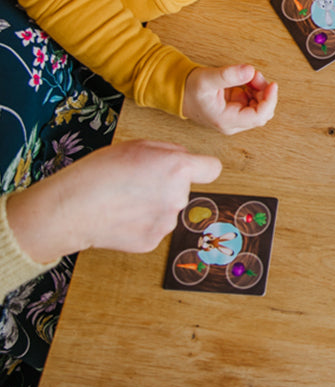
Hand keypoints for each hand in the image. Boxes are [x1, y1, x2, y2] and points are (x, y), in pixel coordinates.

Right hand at [5, 140, 221, 262]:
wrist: (70, 209)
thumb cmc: (99, 172)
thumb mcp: (138, 145)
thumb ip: (169, 151)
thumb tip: (184, 160)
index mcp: (179, 168)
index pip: (212, 169)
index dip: (202, 168)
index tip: (194, 170)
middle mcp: (179, 197)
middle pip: (184, 189)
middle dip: (167, 186)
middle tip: (136, 184)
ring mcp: (166, 223)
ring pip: (168, 210)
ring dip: (154, 206)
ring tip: (124, 201)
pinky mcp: (152, 242)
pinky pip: (154, 228)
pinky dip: (142, 224)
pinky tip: (121, 218)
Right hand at [182, 64, 277, 134]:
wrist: (178, 91)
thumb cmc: (189, 89)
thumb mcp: (208, 79)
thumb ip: (229, 75)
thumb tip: (250, 71)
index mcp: (227, 120)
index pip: (259, 116)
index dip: (270, 100)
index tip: (272, 85)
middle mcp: (232, 122)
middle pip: (262, 112)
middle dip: (263, 92)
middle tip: (255, 76)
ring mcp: (235, 116)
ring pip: (259, 106)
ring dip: (259, 89)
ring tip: (249, 75)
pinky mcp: (235, 108)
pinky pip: (253, 101)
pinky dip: (254, 89)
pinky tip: (245, 80)